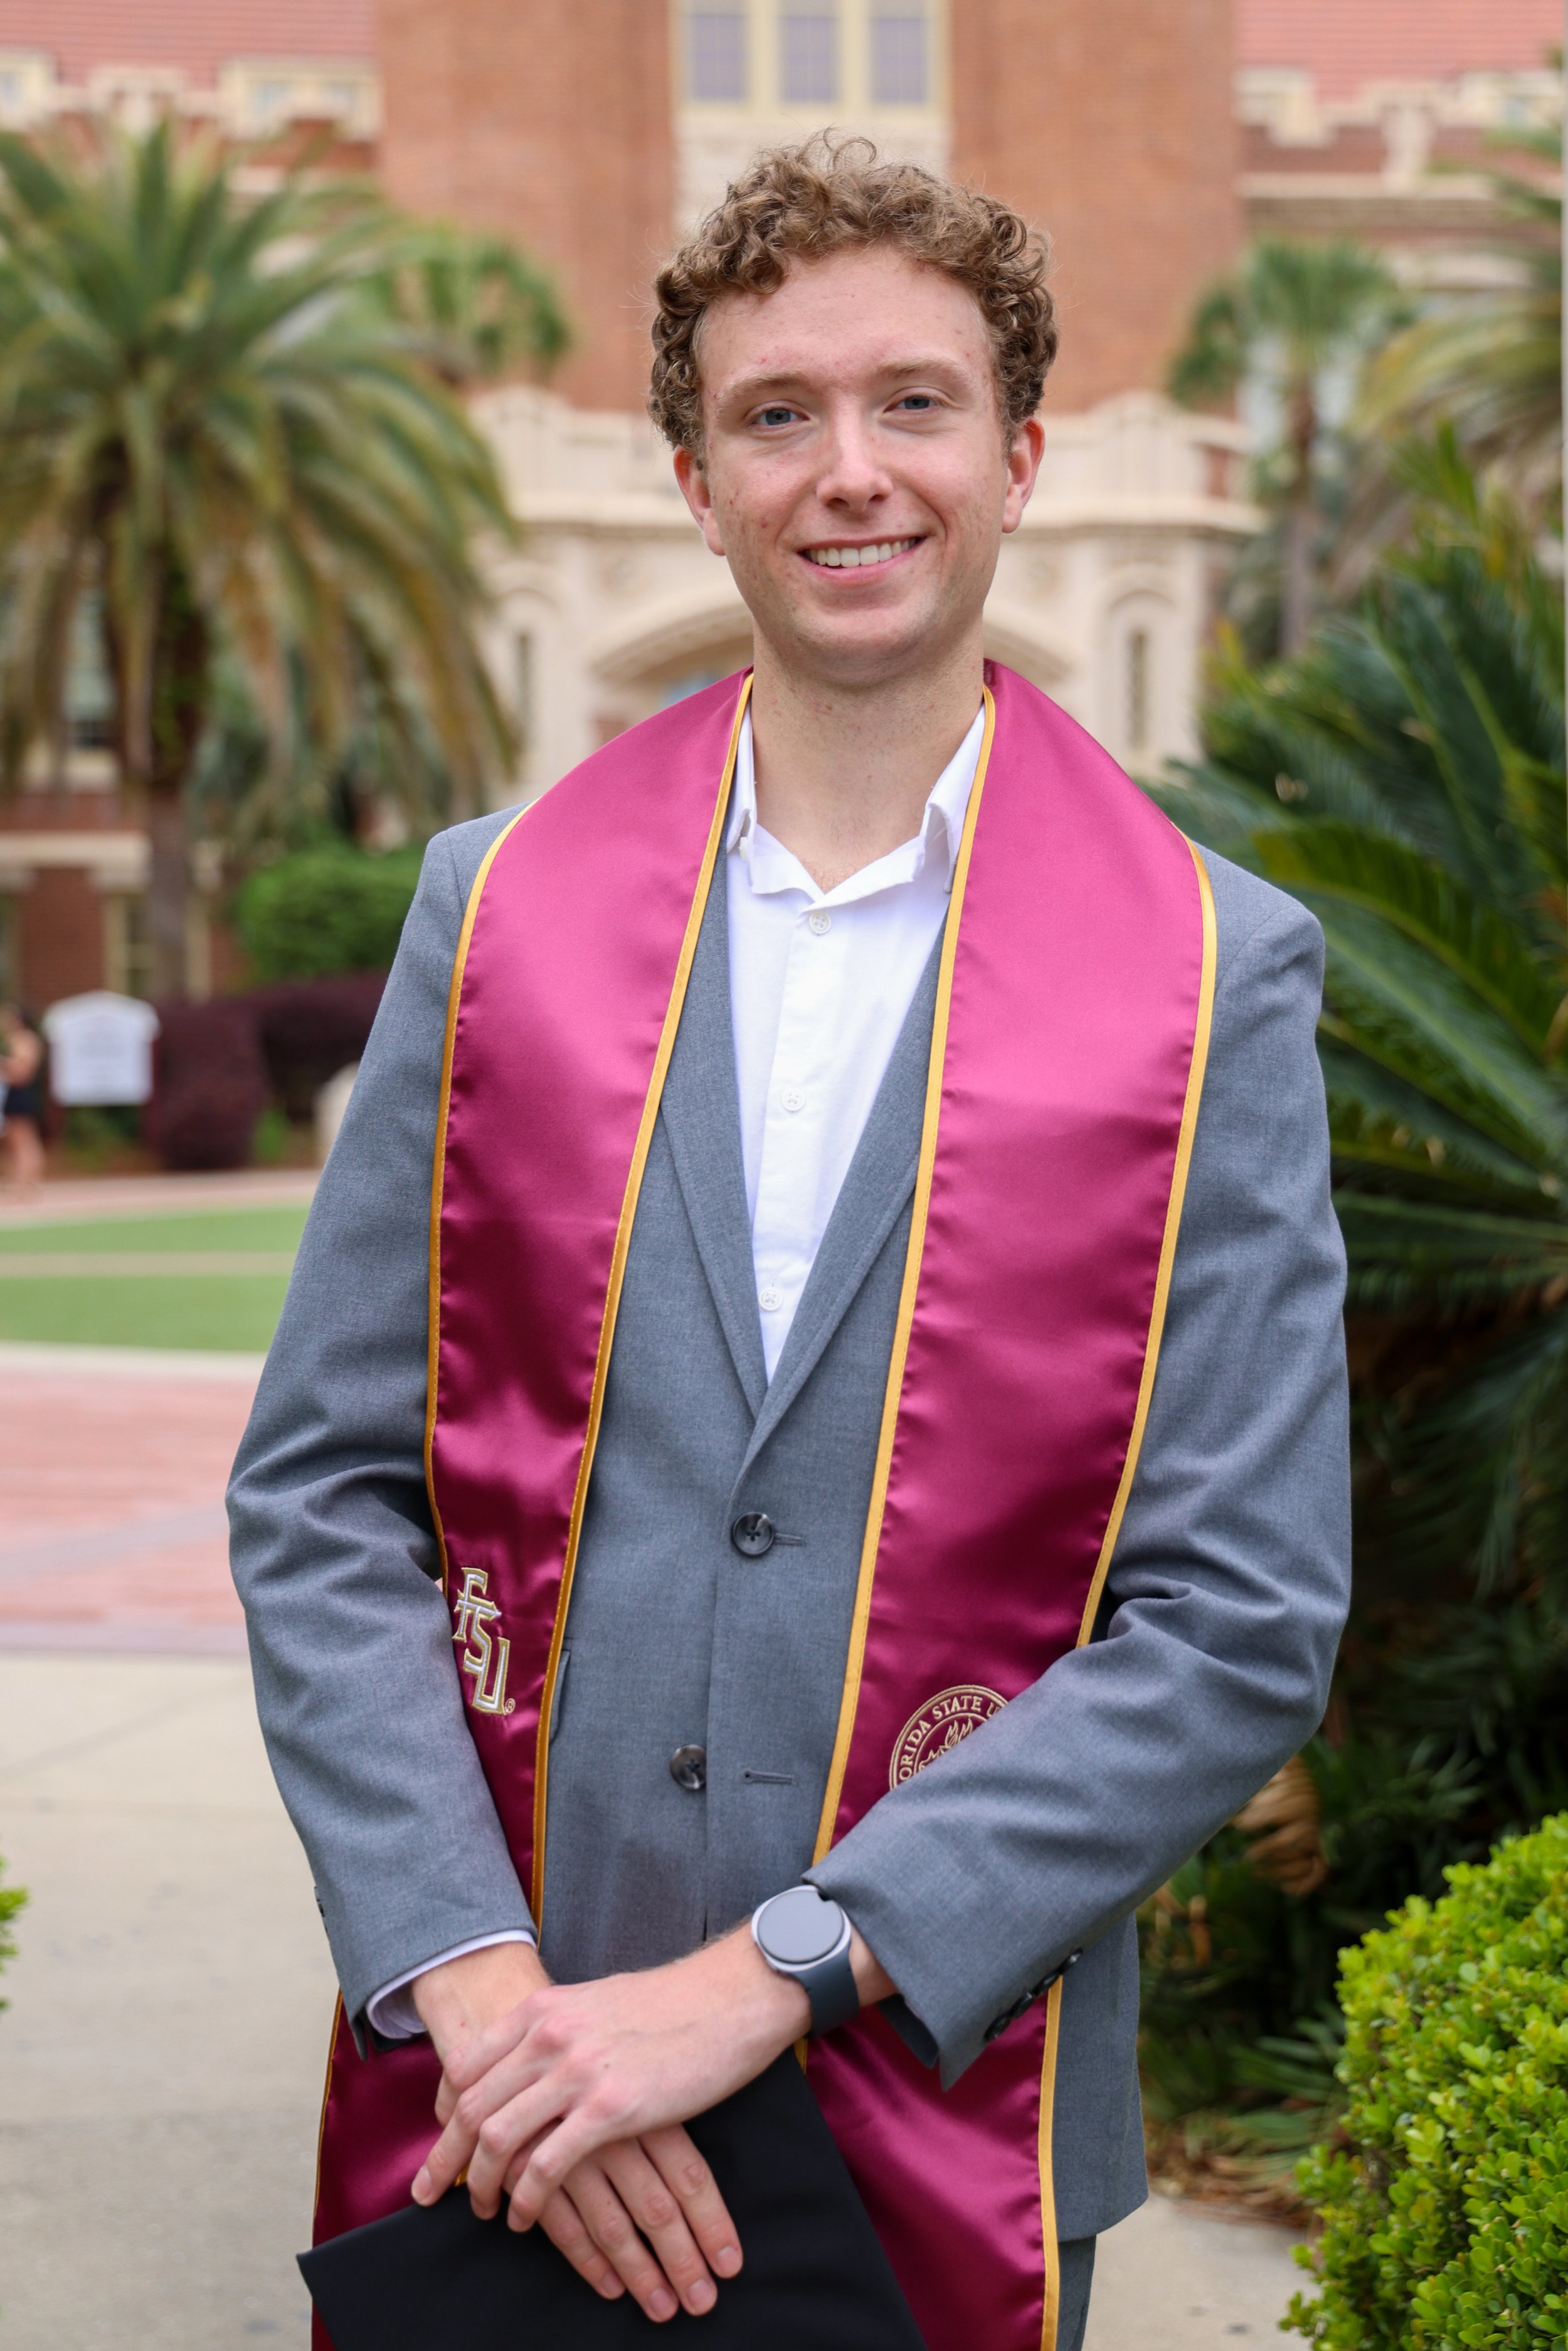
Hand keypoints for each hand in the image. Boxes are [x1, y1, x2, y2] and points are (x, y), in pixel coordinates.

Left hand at [410, 1944, 741, 2321]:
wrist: (730, 1997)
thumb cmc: (671, 2003)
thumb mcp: (595, 2002)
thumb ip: (557, 2028)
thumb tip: (530, 2058)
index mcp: (543, 2007)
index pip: (466, 2063)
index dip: (444, 2109)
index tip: (440, 2141)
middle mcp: (549, 2035)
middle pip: (470, 2105)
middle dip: (445, 2156)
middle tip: (433, 2191)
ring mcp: (577, 2071)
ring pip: (497, 2136)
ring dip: (480, 2182)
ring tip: (481, 2208)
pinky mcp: (610, 2108)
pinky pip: (545, 2165)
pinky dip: (526, 2199)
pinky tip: (525, 2217)